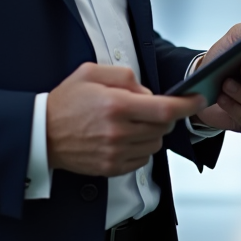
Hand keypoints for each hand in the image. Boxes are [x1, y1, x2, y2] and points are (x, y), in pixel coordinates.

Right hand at [47, 63, 202, 176]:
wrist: (42, 134)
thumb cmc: (66, 102)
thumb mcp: (91, 72)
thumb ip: (124, 75)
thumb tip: (147, 91)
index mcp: (116, 105)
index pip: (164, 108)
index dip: (187, 104)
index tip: (199, 99)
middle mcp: (118, 131)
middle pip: (163, 126)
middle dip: (164, 115)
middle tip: (146, 107)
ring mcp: (115, 153)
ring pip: (155, 143)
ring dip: (152, 131)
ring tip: (131, 122)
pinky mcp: (112, 167)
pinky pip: (143, 158)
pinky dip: (141, 147)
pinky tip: (124, 137)